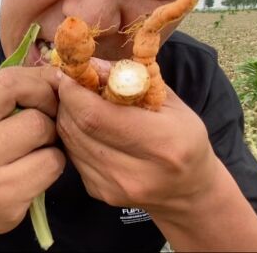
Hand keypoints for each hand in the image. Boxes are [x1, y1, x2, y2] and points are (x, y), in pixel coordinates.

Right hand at [0, 66, 65, 234]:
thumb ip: (15, 89)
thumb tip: (61, 75)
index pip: (8, 79)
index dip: (40, 81)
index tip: (53, 88)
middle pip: (29, 107)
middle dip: (49, 109)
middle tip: (48, 119)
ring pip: (41, 131)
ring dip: (52, 137)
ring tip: (38, 146)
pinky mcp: (0, 197)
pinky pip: (50, 163)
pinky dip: (53, 162)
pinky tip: (37, 169)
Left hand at [56, 65, 218, 214]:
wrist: (189, 190)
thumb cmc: (184, 138)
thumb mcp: (170, 102)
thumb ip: (132, 80)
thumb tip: (92, 64)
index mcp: (161, 143)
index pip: (94, 115)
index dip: (74, 91)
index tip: (71, 73)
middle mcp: (134, 172)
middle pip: (77, 127)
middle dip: (68, 99)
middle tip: (72, 83)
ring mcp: (113, 187)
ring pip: (69, 141)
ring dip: (68, 116)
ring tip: (81, 101)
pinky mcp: (99, 192)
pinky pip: (72, 154)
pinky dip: (74, 135)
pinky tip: (88, 125)